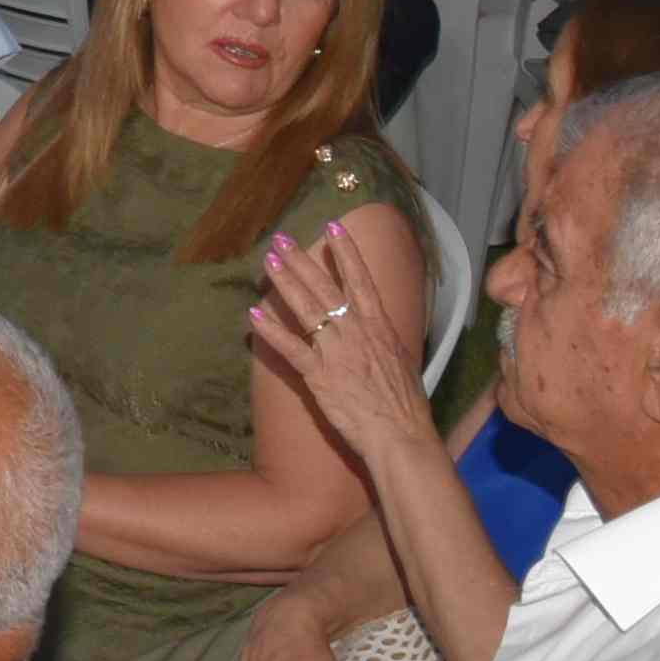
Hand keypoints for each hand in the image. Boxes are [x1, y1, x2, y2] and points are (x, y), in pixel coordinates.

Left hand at [239, 209, 434, 468]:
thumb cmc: (405, 403)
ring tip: (268, 260)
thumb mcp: (402, 360)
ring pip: (305, 309)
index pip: (360, 280)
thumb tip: (380, 327)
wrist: (399, 434)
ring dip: (285, 283)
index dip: (346, 251)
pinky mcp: (318, 375)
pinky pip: (290, 348)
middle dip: (302, 260)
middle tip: (281, 238)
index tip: (333, 226)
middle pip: (325, 288)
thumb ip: (386, 339)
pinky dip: (271, 332)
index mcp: (379, 326)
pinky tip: (253, 316)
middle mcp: (356, 331)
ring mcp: (336, 351)